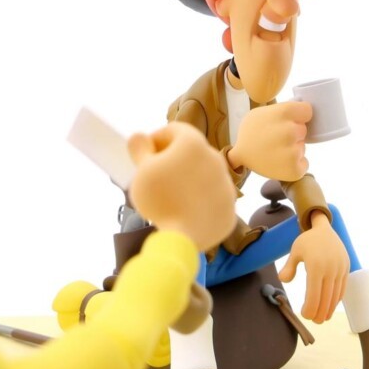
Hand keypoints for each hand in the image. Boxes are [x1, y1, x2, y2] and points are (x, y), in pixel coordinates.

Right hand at [127, 122, 235, 251]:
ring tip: (170, 196)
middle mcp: (215, 158)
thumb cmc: (159, 198)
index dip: (156, 139)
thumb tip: (139, 137)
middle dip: (173, 160)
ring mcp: (226, 183)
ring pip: (204, 174)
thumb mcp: (142, 170)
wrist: (182, 238)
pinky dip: (200, 200)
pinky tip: (184, 210)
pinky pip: (212, 197)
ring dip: (188, 179)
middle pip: (190, 152)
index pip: (173, 130)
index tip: (145, 155)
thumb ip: (140, 149)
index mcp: (193, 144)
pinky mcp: (230, 206)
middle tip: (155, 176)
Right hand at [227, 102, 309, 180]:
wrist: (241, 156)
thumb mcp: (262, 112)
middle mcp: (290, 131)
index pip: (307, 110)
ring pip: (303, 146)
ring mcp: (293, 152)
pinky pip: (304, 162)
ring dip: (293, 148)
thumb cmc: (252, 132)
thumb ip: (282, 109)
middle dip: (294, 133)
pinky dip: (295, 164)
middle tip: (277, 138)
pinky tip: (280, 162)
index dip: (298, 116)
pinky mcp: (295, 170)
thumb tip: (300, 111)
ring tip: (275, 151)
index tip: (289, 121)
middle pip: (303, 129)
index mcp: (284, 113)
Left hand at [278, 211, 349, 322]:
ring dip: (329, 308)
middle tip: (314, 321)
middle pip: (326, 297)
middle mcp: (330, 269)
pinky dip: (337, 299)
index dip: (310, 307)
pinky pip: (342, 288)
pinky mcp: (345, 269)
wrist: (325, 228)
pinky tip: (330, 306)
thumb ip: (289, 267)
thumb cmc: (307, 241)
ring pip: (336, 294)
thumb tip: (283, 280)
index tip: (305, 316)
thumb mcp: (295, 251)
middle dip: (320, 312)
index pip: (314, 293)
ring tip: (322, 318)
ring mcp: (340, 269)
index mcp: (316, 266)